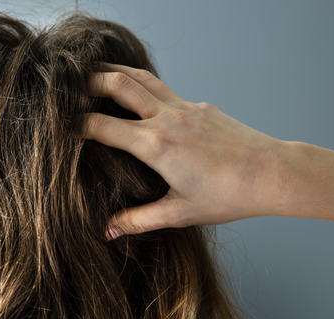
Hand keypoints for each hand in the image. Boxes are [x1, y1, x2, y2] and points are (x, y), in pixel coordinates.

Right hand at [84, 63, 288, 237]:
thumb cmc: (228, 196)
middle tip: (68, 84)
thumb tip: (107, 231)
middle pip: (119, 84)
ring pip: (142, 77)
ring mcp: (185, 108)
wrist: (273, 174)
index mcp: (156, 146)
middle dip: (89, 81)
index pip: (102, 126)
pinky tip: (140, 98)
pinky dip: (144, 87)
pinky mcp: (200, 106)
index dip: (75, 124)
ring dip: (116, 72)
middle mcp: (167, 119)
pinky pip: (165, 89)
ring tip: (96, 73)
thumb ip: (137, 220)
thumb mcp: (178, 213)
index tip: (60, 126)